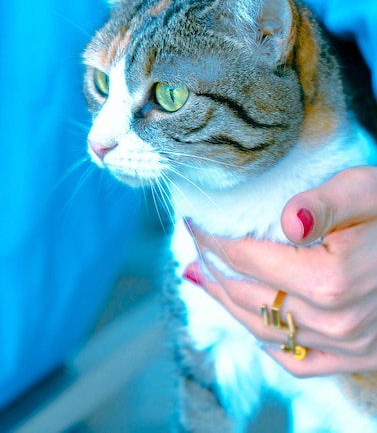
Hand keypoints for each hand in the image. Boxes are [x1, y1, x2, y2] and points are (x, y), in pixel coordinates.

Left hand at [184, 166, 376, 376]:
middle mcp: (335, 320)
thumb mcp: (367, 190)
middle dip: (212, 271)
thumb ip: (323, 204)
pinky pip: (300, 362)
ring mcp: (348, 344)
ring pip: (266, 331)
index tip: (194, 223)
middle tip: (193, 251)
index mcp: (329, 278)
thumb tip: (286, 220)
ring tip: (206, 282)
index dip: (213, 240)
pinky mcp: (361, 355)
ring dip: (229, 305)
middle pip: (248, 297)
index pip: (246, 258)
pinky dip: (268, 344)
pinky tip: (253, 325)